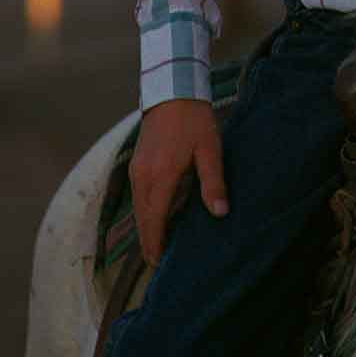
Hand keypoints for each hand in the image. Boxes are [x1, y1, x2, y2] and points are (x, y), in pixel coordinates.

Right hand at [129, 98, 228, 265]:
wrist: (173, 91)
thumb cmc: (195, 120)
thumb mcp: (210, 150)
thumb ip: (213, 182)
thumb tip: (220, 213)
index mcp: (161, 176)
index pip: (154, 221)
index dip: (156, 244)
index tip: (159, 265)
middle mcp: (142, 176)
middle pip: (142, 219)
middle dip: (149, 242)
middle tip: (159, 263)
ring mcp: (136, 169)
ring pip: (137, 209)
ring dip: (146, 228)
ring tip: (159, 246)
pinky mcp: (136, 163)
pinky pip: (137, 196)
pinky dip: (144, 212)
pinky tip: (156, 217)